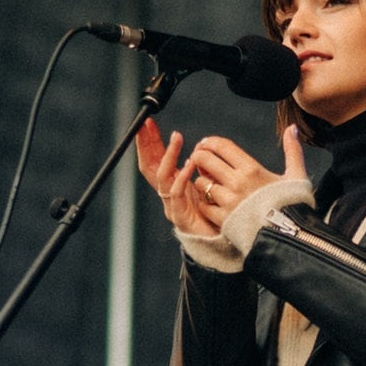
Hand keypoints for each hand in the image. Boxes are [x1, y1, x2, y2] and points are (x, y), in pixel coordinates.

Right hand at [134, 118, 215, 234]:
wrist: (219, 242)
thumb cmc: (214, 213)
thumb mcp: (205, 185)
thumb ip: (200, 169)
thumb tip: (199, 148)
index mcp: (172, 184)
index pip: (154, 159)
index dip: (149, 141)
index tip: (147, 123)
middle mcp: (167, 193)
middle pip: (149, 165)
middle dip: (146, 144)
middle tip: (146, 124)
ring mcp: (171, 205)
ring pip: (161, 177)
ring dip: (168, 155)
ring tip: (177, 137)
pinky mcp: (180, 216)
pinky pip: (176, 194)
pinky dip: (181, 178)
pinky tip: (189, 165)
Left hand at [184, 125, 307, 231]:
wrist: (290, 238)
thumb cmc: (293, 207)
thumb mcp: (296, 176)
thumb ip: (292, 150)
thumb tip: (292, 128)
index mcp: (252, 170)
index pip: (222, 147)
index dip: (209, 142)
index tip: (205, 144)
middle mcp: (238, 183)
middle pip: (205, 160)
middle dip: (199, 157)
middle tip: (200, 160)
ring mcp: (229, 202)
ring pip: (202, 184)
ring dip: (202, 181)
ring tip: (208, 183)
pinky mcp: (224, 220)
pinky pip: (204, 206)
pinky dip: (205, 203)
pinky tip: (212, 202)